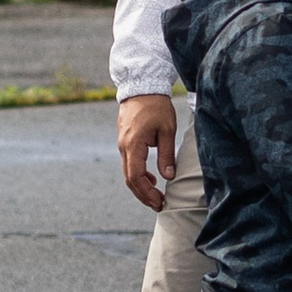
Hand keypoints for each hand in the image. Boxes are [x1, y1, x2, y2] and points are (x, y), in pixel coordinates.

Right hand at [116, 93, 177, 210]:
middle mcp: (123, 146)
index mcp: (133, 145)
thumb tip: (168, 177)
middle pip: (130, 179)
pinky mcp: (125, 141)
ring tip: (157, 196)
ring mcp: (122, 144)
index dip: (146, 193)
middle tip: (159, 205)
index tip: (159, 202)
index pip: (135, 177)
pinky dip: (139, 174)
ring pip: (128, 172)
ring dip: (141, 186)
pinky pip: (129, 163)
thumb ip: (166, 154)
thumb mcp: (166, 130)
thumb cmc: (156, 106)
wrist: (142, 86)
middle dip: (143, 194)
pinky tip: (152, 178)